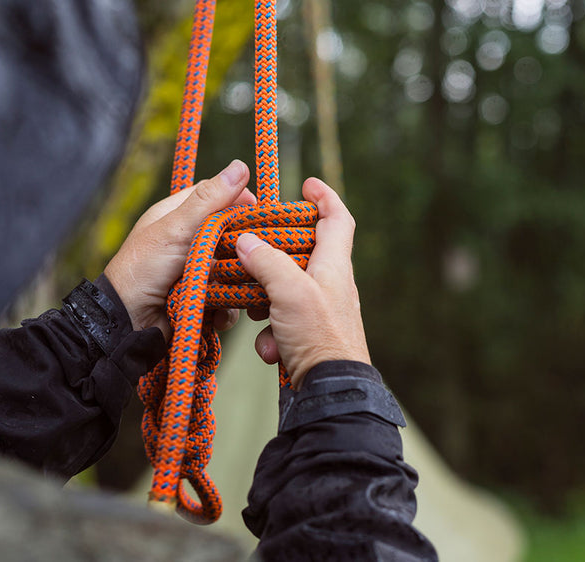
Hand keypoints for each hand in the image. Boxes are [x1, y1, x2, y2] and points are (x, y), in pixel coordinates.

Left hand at [105, 160, 255, 339]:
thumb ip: (209, 200)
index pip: (214, 196)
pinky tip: (218, 313)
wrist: (129, 322)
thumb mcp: (177, 229)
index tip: (258, 209)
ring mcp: (196, 270)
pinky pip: (227, 296)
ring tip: (229, 287)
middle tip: (252, 254)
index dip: (237, 200)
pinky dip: (225, 306)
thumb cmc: (144, 268)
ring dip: (233, 280)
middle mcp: (187, 240)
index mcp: (176, 215)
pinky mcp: (202, 296)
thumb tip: (240, 165)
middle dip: (240, 247)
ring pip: (232, 267)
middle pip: (228, 233)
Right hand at [236, 178, 370, 388]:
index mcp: (334, 266)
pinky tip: (269, 348)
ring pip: (284, 291)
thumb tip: (245, 240)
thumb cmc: (318, 336)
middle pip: (302, 253)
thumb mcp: (289, 291)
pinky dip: (270, 334)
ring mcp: (319, 312)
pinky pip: (281, 324)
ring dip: (265, 300)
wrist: (329, 390)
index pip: (338, 219)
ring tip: (256, 312)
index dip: (324, 197)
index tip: (306, 184)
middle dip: (273, 254)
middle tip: (252, 252)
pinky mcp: (307, 337)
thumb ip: (266, 261)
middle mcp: (330, 285)